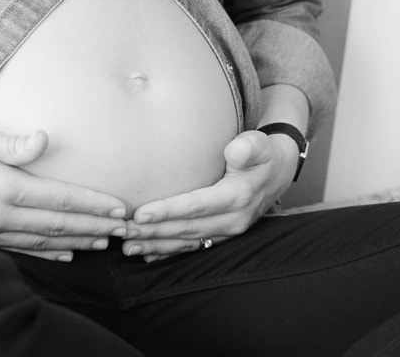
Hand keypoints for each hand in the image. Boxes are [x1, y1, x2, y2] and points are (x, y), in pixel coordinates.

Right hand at [0, 122, 128, 261]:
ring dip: (76, 242)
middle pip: (58, 225)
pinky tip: (64, 254)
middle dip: (95, 227)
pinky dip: (45, 253)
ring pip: (41, 242)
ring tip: (103, 242)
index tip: (119, 208)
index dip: (93, 205)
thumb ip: (12, 144)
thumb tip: (45, 140)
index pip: (60, 200)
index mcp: (1, 186)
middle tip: (124, 229)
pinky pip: (18, 249)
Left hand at [122, 130, 297, 260]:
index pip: (196, 206)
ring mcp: (228, 232)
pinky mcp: (222, 236)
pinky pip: (194, 247)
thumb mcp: (259, 145)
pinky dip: (170, 253)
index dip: (167, 211)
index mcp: (237, 197)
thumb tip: (235, 151)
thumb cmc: (262, 155)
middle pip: (186, 229)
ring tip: (127, 247)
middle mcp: (233, 220)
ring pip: (187, 242)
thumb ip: (249, 146)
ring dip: (156, 246)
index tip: (140, 214)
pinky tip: (148, 256)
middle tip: (122, 232)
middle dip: (152, 232)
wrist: (277, 174)